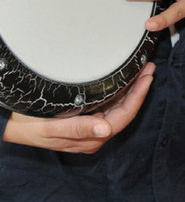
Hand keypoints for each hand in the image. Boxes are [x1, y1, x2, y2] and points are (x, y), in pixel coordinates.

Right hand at [2, 63, 154, 152]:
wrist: (12, 125)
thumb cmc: (30, 125)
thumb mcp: (52, 127)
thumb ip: (80, 128)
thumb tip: (106, 129)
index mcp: (91, 139)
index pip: (123, 117)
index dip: (138, 97)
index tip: (147, 79)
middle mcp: (96, 134)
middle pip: (125, 110)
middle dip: (139, 89)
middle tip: (149, 68)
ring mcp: (93, 126)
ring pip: (119, 106)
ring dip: (132, 88)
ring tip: (142, 69)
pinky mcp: (87, 117)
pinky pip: (109, 103)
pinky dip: (119, 90)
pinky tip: (125, 78)